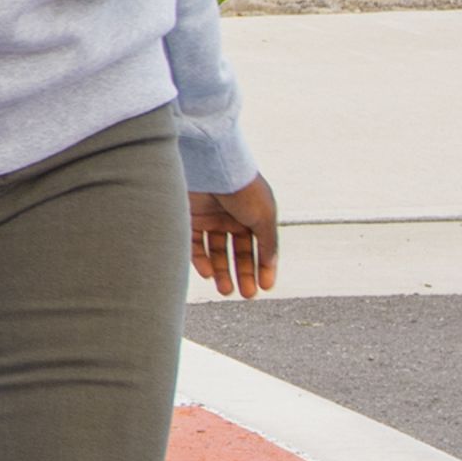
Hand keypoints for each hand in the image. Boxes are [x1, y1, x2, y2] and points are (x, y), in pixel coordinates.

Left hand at [191, 175, 278, 299]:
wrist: (212, 166)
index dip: (263, 266)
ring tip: (227, 290)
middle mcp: (232, 216)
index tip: (265, 287)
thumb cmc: (243, 189)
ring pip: (216, 252)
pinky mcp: (190, 218)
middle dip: (243, 273)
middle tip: (246, 294)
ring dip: (222, 272)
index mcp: (254, 214)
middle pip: (238, 252)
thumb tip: (271, 265)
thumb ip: (268, 243)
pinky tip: (209, 274)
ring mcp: (210, 217)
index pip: (260, 246)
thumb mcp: (264, 218)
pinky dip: (202, 262)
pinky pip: (196, 246)